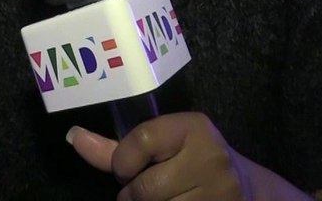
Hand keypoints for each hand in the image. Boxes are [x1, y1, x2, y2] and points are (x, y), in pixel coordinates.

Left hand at [67, 113, 306, 200]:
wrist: (247, 189)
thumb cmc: (191, 162)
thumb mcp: (163, 146)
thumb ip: (118, 148)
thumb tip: (73, 137)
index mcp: (193, 128)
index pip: (141, 140)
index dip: (123, 162)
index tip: (128, 168)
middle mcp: (211, 157)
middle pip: (145, 189)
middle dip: (134, 195)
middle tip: (146, 189)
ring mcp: (220, 192)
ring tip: (163, 199)